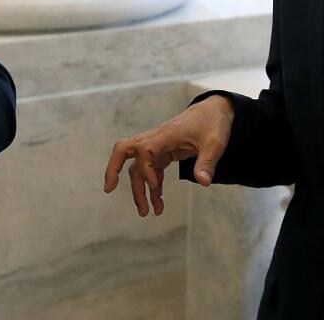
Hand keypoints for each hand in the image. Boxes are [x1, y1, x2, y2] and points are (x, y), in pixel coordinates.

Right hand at [103, 95, 234, 216]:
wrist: (214, 110)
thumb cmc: (213, 123)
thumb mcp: (215, 143)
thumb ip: (207, 162)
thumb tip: (203, 182)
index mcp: (166, 134)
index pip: (143, 149)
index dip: (145, 169)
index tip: (155, 186)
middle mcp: (156, 139)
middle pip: (123, 150)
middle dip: (113, 168)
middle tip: (108, 189)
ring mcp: (158, 146)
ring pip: (137, 167)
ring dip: (138, 189)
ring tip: (146, 213)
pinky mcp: (163, 152)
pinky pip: (150, 171)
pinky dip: (152, 188)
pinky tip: (158, 204)